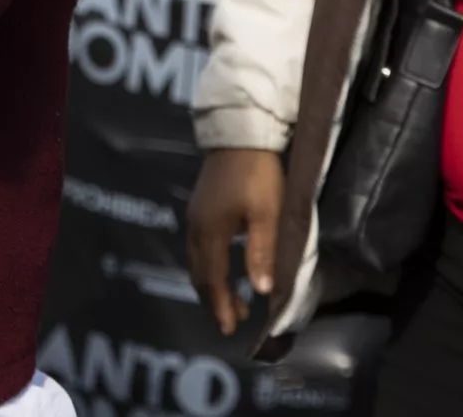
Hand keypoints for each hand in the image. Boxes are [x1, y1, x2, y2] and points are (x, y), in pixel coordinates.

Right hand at [186, 147, 282, 336]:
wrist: (240, 132)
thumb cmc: (257, 173)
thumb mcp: (266, 213)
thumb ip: (261, 251)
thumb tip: (260, 291)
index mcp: (210, 232)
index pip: (212, 279)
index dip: (220, 306)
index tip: (229, 329)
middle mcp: (196, 227)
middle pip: (199, 274)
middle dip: (214, 301)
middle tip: (232, 322)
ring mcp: (195, 216)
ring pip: (197, 261)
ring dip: (211, 285)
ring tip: (231, 302)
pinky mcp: (200, 207)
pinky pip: (198, 248)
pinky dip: (209, 267)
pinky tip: (224, 268)